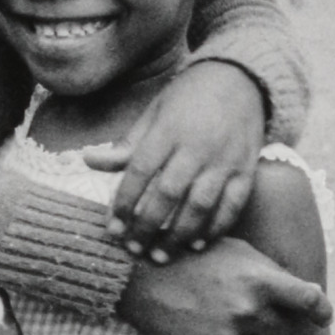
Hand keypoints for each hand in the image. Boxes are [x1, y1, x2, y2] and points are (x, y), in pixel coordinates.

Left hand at [91, 61, 265, 260]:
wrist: (240, 79)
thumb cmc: (189, 99)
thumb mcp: (154, 113)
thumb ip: (127, 145)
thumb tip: (87, 160)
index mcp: (168, 130)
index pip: (140, 171)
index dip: (124, 202)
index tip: (113, 228)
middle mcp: (197, 146)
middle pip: (169, 193)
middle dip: (147, 226)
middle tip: (134, 248)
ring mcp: (224, 159)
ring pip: (201, 204)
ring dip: (179, 235)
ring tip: (161, 256)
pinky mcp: (246, 169)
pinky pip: (232, 205)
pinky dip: (216, 227)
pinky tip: (198, 244)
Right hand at [121, 239, 330, 334]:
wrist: (140, 278)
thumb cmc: (193, 256)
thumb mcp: (237, 251)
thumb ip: (273, 272)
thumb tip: (311, 293)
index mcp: (261, 281)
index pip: (310, 302)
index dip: (322, 311)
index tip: (323, 317)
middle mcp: (248, 312)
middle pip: (284, 329)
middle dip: (276, 319)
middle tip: (252, 306)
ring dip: (247, 333)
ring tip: (219, 311)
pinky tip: (203, 324)